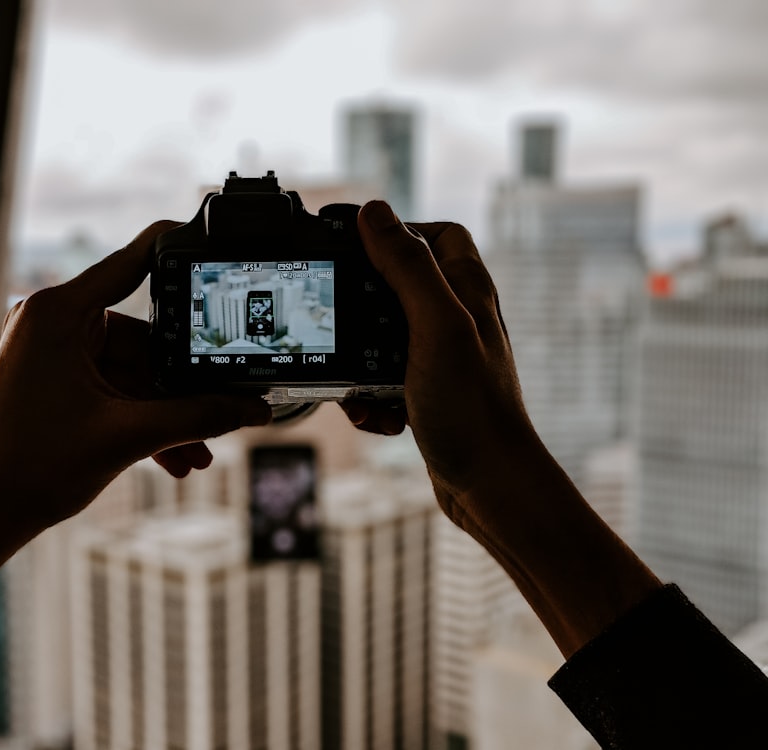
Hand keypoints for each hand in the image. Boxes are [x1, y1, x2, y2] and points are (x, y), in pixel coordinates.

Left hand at [0, 222, 271, 585]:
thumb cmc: (32, 469)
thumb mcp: (129, 436)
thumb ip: (197, 416)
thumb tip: (252, 408)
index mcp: (57, 314)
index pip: (130, 264)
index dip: (174, 250)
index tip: (208, 234)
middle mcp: (52, 323)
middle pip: (143, 338)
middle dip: (181, 387)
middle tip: (221, 411)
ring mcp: (53, 352)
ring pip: (134, 373)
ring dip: (166, 413)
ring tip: (198, 452)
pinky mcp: (57, 379)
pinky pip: (114, 389)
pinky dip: (141, 419)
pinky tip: (175, 457)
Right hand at [344, 201, 536, 512]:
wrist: (490, 487)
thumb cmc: (474, 409)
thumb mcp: (437, 327)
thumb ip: (408, 268)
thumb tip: (374, 212)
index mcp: (468, 291)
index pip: (438, 235)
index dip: (400, 231)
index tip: (357, 244)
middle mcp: (458, 320)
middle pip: (399, 286)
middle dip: (362, 306)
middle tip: (339, 321)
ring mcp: (442, 359)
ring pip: (381, 339)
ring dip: (358, 362)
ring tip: (356, 386)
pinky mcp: (426, 394)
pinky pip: (381, 382)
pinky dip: (370, 398)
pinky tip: (374, 416)